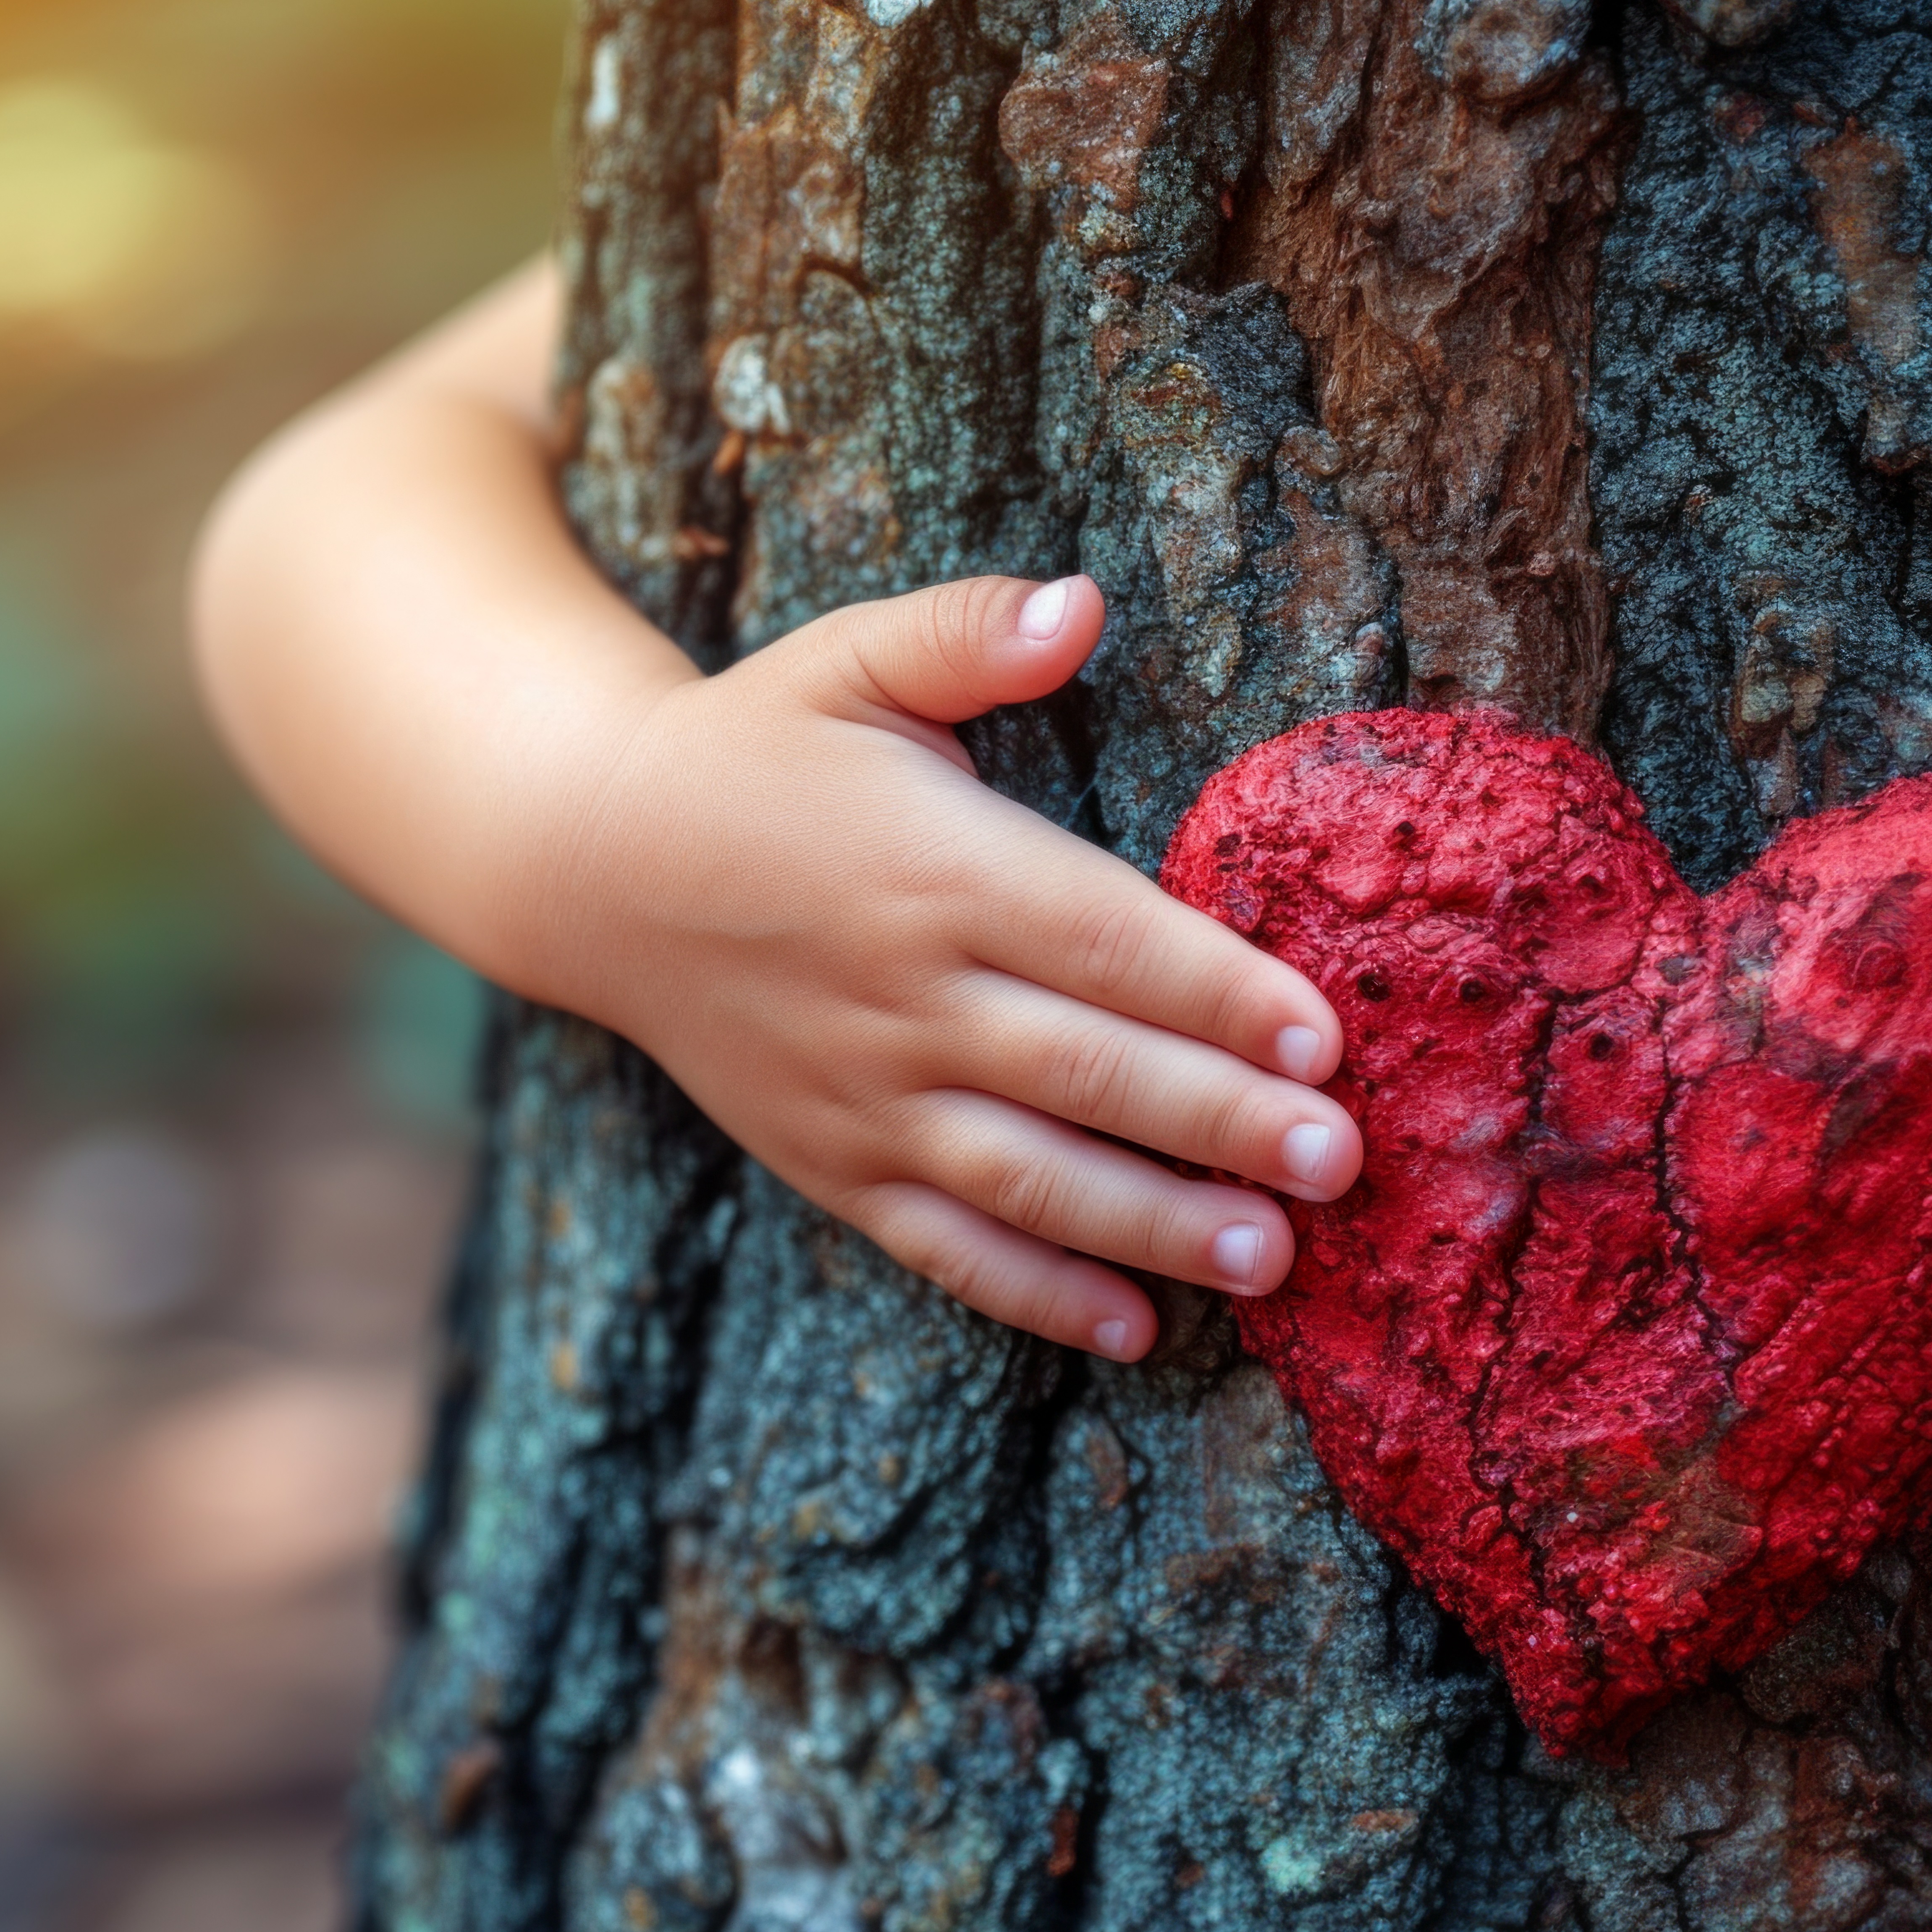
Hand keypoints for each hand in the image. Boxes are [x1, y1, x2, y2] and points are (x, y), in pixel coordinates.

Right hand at [528, 573, 1363, 1360]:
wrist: (592, 863)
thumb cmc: (755, 749)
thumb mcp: (848, 659)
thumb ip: (968, 630)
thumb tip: (1081, 602)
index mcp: (931, 868)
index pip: (1099, 938)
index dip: (1214, 991)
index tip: (1321, 1035)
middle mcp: (902, 993)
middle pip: (1085, 1071)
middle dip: (1220, 1121)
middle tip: (1339, 1161)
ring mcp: (862, 1094)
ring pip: (1029, 1178)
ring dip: (1154, 1225)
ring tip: (1271, 1259)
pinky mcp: (829, 1162)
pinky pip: (945, 1244)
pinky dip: (1037, 1296)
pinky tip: (1138, 1329)